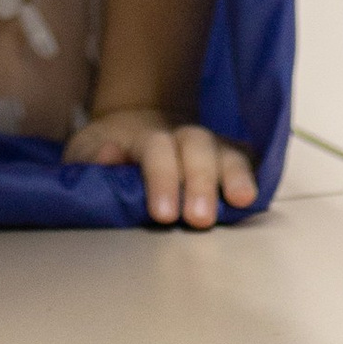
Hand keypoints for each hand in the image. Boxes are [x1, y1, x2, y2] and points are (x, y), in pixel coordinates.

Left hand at [65, 107, 256, 227]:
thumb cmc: (108, 149)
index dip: (162, 180)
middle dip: (199, 182)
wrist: (136, 124)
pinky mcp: (230, 157)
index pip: (156, 150)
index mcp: (145, 135)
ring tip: (242, 201)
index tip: (163, 214)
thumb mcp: (85, 151)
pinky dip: (255, 174)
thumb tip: (108, 155)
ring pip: (227, 151)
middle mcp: (182, 135)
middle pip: (196, 147)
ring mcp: (210, 145)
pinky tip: (257, 195)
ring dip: (235, 175)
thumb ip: (91, 157)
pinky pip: (247, 160)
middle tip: (199, 219)